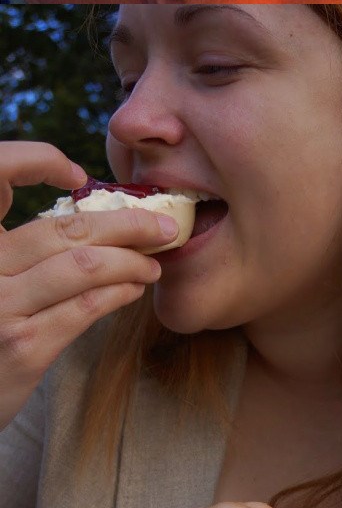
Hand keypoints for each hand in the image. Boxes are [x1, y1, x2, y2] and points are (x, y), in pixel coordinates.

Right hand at [0, 153, 161, 428]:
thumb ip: (14, 250)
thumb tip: (83, 217)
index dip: (37, 160)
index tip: (77, 176)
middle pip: (64, 228)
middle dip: (125, 223)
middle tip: (161, 225)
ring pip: (83, 265)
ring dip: (131, 260)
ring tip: (153, 263)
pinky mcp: (23, 346)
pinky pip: (84, 308)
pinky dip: (119, 292)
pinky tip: (133, 289)